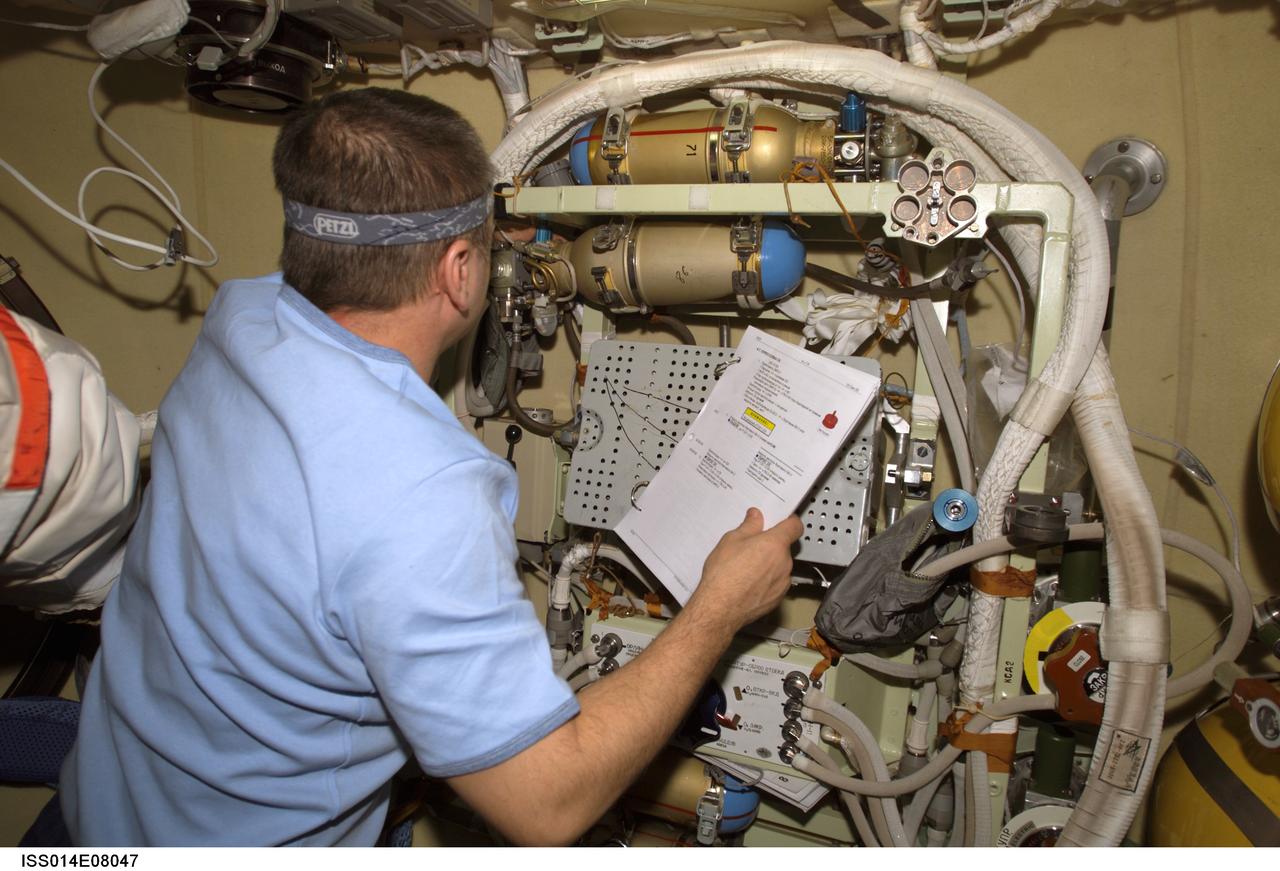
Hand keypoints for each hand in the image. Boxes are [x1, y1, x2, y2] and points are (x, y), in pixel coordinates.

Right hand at [689, 508, 802, 631]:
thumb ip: (749, 527)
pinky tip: (748, 583)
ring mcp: (783, 582)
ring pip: (780, 566)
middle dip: (771, 546)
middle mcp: (784, 562)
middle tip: (751, 547)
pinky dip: (767, 581)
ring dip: (769, 564)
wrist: (720, 608)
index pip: (794, 526)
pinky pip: (776, 583)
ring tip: (746, 568)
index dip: (789, 521)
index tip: (781, 521)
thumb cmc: (723, 575)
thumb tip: (756, 517)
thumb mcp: (731, 541)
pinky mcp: (778, 598)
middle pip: (784, 548)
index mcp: (774, 544)